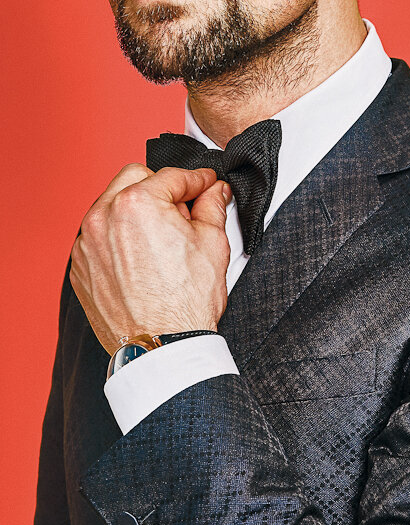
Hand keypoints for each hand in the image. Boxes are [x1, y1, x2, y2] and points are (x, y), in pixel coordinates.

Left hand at [70, 163, 231, 354]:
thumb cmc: (184, 303)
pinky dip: (118, 238)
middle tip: (182, 210)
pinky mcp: (80, 266)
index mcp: (138, 203)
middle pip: (134, 178)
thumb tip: (214, 191)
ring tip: (160, 237)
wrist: (162, 348)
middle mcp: (104, 217)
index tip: (205, 185)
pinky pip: (99, 236)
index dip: (197, 181)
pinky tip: (141, 257)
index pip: (172, 176)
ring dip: (135, 210)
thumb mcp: (212, 243)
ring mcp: (87, 243)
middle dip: (160, 188)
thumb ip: (212, 206)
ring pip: (112, 205)